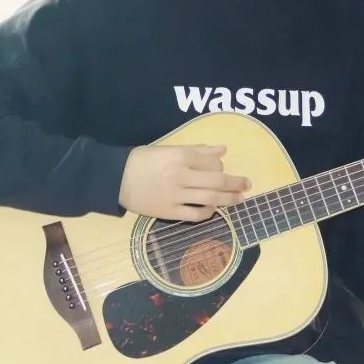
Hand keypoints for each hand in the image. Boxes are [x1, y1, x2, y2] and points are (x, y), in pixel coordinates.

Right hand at [118, 144, 250, 220]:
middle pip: (217, 180)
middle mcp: (181, 175)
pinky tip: (213, 210)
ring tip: (239, 199)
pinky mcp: (169, 212)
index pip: (212, 162)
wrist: (115, 178)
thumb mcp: (170, 148)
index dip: (222, 165)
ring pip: (210, 198)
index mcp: (180, 156)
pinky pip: (195, 215)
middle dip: (236, 183)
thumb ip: (197, 150)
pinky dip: (208, 213)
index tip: (223, 168)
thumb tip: (223, 150)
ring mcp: (175, 196)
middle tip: (247, 185)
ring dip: (229, 199)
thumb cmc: (144, 160)